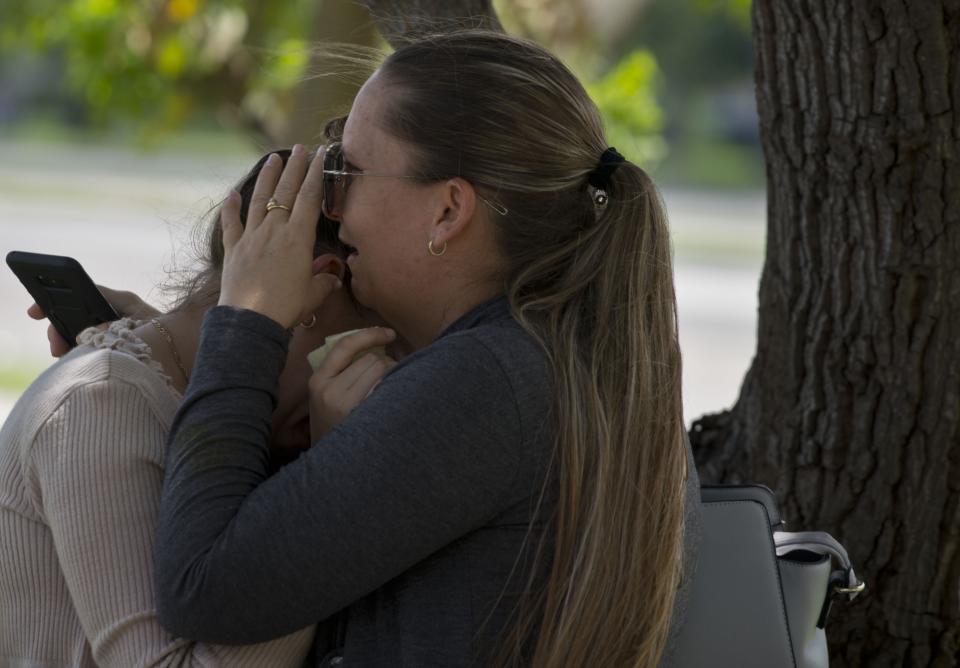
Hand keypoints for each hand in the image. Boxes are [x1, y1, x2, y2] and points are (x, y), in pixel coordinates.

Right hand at [27, 286, 158, 357]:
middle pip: (72, 316)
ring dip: (67, 346)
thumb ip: (113, 326)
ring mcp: (109, 331)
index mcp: (119, 301)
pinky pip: (87, 349)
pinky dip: (79, 356)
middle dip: (58, 330)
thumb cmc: (165, 334)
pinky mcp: (110, 348)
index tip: (34, 311)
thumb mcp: (140, 324)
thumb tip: (90, 334)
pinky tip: (76, 365)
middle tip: (56, 348)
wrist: (183, 356)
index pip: (81, 292)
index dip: (54, 298)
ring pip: (76, 335)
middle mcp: (111, 313)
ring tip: (65, 359)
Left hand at [218, 145, 340, 327]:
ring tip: (275, 157)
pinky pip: (232, 223)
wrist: (250, 320)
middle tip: (301, 148)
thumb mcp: (313, 294)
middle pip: (286, 192)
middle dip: (296, 167)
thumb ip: (324, 281)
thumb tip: (333, 278)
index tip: (321, 155)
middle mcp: (274, 230)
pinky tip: (233, 193)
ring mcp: (252, 237)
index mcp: (298, 238)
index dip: (317, 174)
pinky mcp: (234, 249)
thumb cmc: (286, 307)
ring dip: (268, 177)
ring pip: (260, 199)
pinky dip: (231, 207)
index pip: (310, 198)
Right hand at [308, 327, 397, 441]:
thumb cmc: (332, 424)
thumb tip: (375, 346)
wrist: (329, 463)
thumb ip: (340, 372)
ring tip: (388, 391)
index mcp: (318, 380)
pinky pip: (387, 390)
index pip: (345, 345)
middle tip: (388, 377)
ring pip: (382, 372)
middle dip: (385, 363)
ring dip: (392, 376)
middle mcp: (329, 390)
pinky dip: (394, 390)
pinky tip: (391, 402)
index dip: (370, 334)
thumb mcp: (324, 396)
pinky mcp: (363, 417)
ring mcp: (346, 404)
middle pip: (371, 359)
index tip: (389, 333)